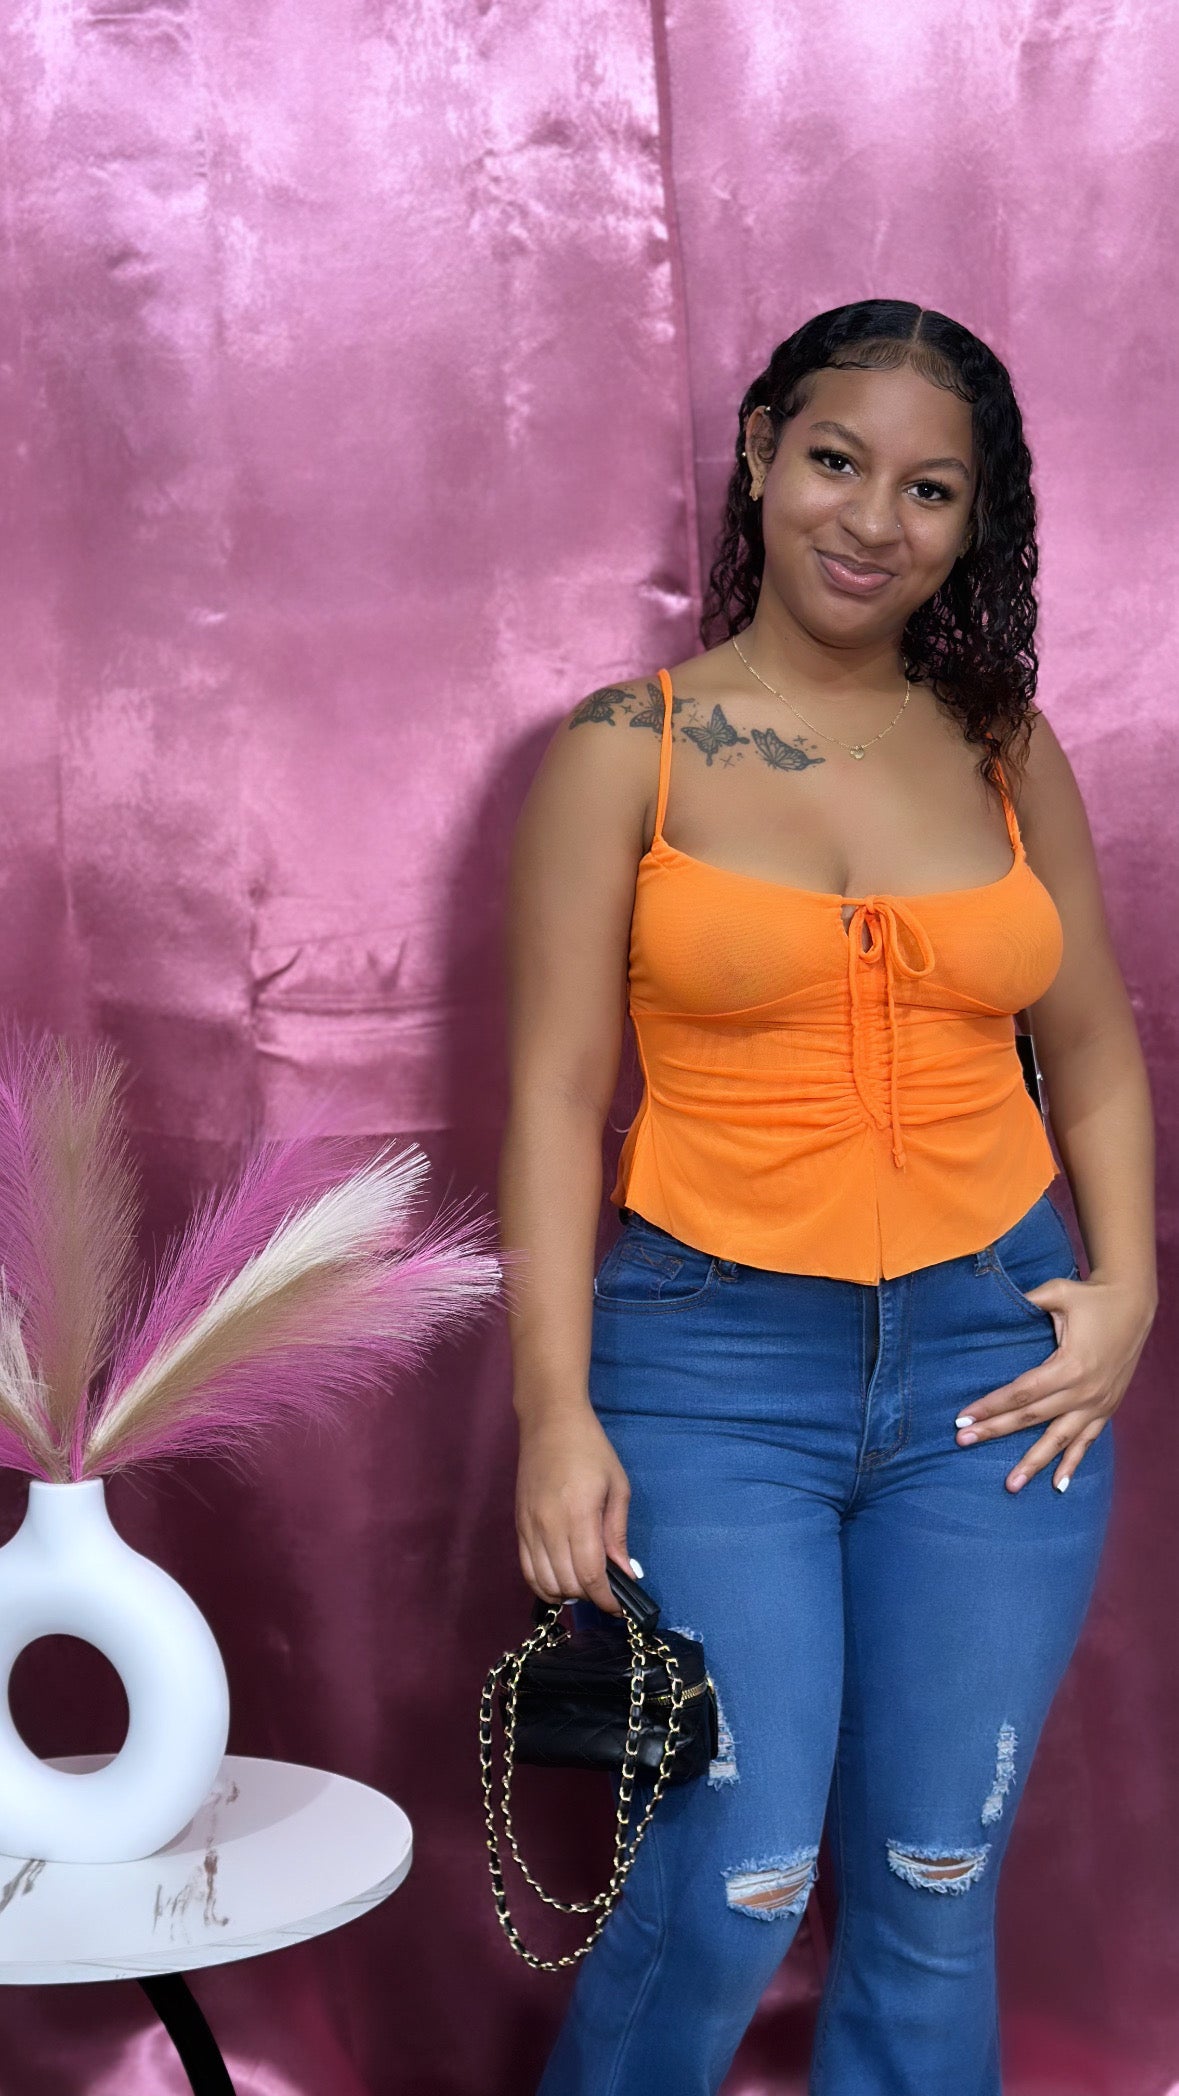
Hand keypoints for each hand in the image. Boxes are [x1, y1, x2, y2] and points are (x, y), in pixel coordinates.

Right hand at [515, 1402, 632, 1613]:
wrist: (549, 1422)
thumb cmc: (591, 1449)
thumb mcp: (617, 1487)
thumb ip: (617, 1534)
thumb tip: (624, 1574)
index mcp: (578, 1515)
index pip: (589, 1575)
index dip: (606, 1598)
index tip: (621, 1606)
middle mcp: (548, 1526)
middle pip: (566, 1584)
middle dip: (590, 1596)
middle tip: (607, 1589)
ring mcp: (529, 1528)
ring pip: (544, 1583)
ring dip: (567, 1593)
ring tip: (585, 1584)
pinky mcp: (518, 1527)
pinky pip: (527, 1570)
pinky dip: (544, 1585)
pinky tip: (561, 1581)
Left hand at [955, 1271, 1154, 1492]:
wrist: (1134, 1304)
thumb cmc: (1091, 1297)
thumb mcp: (1056, 1292)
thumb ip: (1026, 1301)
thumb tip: (990, 1304)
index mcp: (1070, 1365)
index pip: (1021, 1393)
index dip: (991, 1405)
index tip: (963, 1417)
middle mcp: (1084, 1391)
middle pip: (1032, 1418)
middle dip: (995, 1431)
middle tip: (963, 1442)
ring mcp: (1098, 1404)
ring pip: (1060, 1440)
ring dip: (1034, 1463)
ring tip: (1010, 1485)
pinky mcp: (1107, 1408)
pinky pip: (1088, 1441)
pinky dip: (1073, 1464)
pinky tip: (1058, 1486)